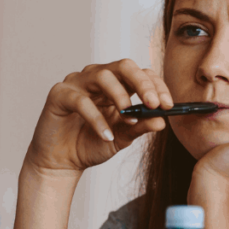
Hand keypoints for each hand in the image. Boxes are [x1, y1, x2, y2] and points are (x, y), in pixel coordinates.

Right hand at [25, 59, 173, 175]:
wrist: (62, 162)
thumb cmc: (91, 144)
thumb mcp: (122, 138)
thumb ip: (140, 128)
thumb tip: (162, 121)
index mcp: (117, 85)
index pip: (141, 74)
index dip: (156, 86)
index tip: (168, 105)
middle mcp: (97, 78)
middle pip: (124, 66)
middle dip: (142, 83)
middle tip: (154, 103)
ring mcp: (77, 83)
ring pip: (103, 76)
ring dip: (120, 95)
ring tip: (128, 116)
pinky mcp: (59, 94)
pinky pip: (80, 100)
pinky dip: (96, 118)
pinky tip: (105, 135)